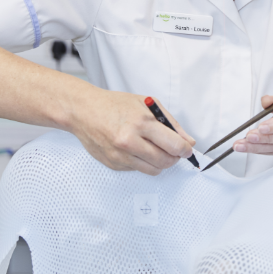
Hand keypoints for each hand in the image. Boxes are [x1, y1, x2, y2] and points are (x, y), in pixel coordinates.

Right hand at [70, 87, 195, 175]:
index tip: (187, 149)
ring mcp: (120, 156)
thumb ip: (170, 122)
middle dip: (174, 157)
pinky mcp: (113, 165)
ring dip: (160, 162)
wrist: (84, 111)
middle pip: (165, 161)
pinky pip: (137, 170)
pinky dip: (143, 162)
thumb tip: (188, 141)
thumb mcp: (146, 104)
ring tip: (156, 150)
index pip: (173, 145)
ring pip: (153, 170)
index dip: (185, 149)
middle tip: (174, 151)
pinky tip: (137, 150)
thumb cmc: (115, 104)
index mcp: (141, 122)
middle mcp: (130, 141)